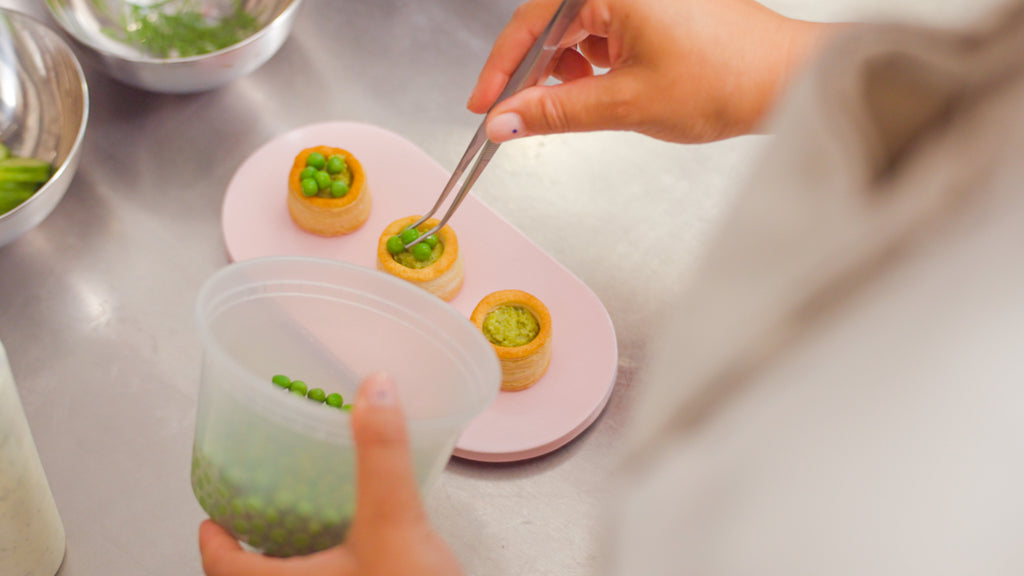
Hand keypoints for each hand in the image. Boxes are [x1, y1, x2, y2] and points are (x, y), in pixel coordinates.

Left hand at [198, 373, 463, 575]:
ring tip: (313, 532)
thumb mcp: (394, 521)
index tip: (209, 519)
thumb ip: (382, 455)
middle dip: (257, 551)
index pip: (224, 568)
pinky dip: (339, 570)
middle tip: (261, 520)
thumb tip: (375, 390)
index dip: (213, 542)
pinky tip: (368, 556)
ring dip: (299, 563)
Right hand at [468, 0, 839, 142]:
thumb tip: (506, 120)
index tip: (484, 106)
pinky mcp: (657, 7)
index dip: (502, 70)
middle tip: (518, 117)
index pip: (532, 23)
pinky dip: (593, 64)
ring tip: (574, 106)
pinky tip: (600, 89)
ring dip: (565, 72)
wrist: (788, 80)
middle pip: (552, 25)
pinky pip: (606, 32)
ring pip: (578, 31)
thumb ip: (556, 112)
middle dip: (534, 76)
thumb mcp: (624, 102)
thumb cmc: (727, 77)